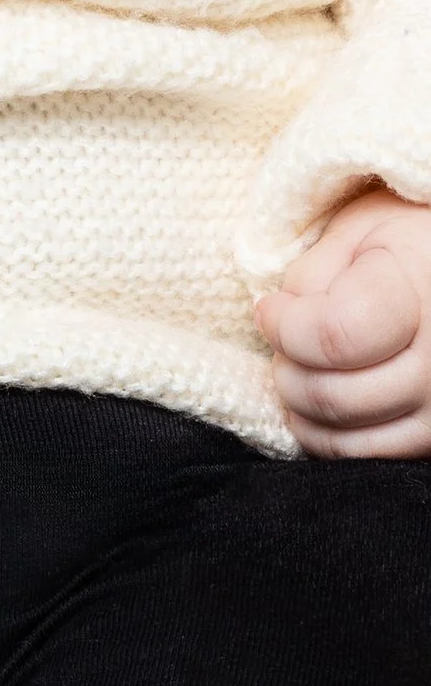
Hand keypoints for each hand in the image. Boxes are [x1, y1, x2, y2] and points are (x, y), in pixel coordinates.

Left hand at [259, 188, 430, 456]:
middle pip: (330, 394)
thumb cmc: (406, 240)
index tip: (269, 308)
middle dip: (286, 365)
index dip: (283, 326)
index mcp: (421, 295)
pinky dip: (324, 433)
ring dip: (299, 402)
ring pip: (341, 434)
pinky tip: (320, 393)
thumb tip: (278, 321)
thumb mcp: (359, 230)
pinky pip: (362, 455)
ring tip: (303, 361)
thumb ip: (313, 273)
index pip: (333, 337)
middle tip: (284, 335)